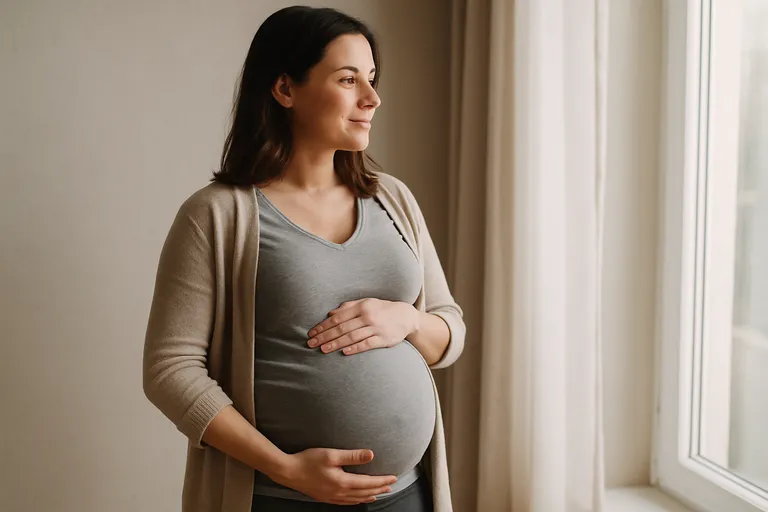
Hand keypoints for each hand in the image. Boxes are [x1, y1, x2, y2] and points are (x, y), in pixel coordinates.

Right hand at [274, 448, 397, 504]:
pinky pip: (345, 502)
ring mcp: (332, 497)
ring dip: (369, 496)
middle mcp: (339, 492)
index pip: (368, 483)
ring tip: (378, 493)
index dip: (382, 480)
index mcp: (343, 482)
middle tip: (391, 486)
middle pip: (364, 493)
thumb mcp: (331, 454)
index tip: (393, 478)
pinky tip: (358, 500)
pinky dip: (356, 501)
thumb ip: (352, 456)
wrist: (288, 472)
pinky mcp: (325, 497)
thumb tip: (371, 455)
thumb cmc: (308, 460)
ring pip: (356, 499)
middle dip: (379, 489)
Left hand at [307, 299, 418, 355]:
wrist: (406, 316)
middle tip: (311, 343)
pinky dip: (355, 348)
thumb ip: (348, 307)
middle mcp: (367, 317)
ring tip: (323, 349)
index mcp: (361, 307)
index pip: (337, 317)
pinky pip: (366, 344)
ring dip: (336, 344)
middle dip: (325, 336)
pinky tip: (344, 352)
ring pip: (352, 337)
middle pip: (342, 328)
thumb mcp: (366, 303)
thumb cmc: (382, 309)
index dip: (323, 326)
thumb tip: (330, 314)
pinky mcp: (383, 339)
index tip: (312, 333)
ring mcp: (376, 328)